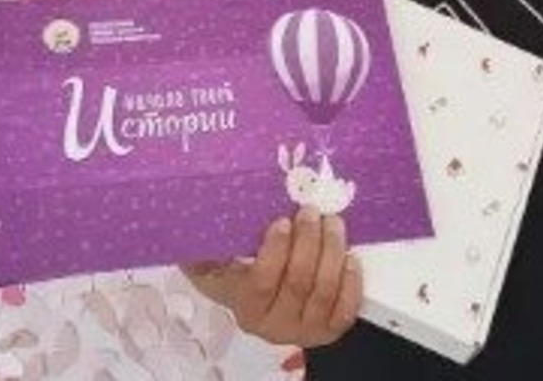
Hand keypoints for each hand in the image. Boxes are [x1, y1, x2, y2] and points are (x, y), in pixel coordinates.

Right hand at [180, 206, 362, 346]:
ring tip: (332, 223)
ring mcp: (304, 331)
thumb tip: (192, 214)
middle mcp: (274, 327)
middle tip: (311, 211)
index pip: (262, 282)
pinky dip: (350, 283)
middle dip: (309, 241)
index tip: (282, 221)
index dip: (275, 251)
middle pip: (299, 282)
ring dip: (332, 252)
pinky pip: (346, 310)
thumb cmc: (240, 275)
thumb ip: (203, 246)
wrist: (263, 307)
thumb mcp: (213, 263)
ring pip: (324, 291)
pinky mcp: (329, 330)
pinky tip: (349, 258)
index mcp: (245, 308)